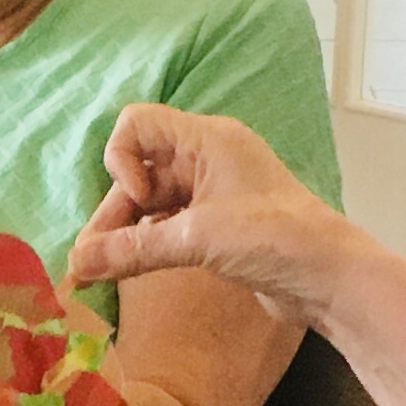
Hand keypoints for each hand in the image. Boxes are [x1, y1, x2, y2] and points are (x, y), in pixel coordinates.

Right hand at [68, 106, 368, 325]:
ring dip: (124, 233)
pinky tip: (126, 271)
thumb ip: (132, 248)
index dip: (122, 160)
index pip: (138, 125)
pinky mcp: (218, 228)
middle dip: (112, 213)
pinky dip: (145, 245)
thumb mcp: (197, 238)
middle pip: (138, 172)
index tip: (139, 199)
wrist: (332, 280)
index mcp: (207, 140)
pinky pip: (167, 226)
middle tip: (86, 261)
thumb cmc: (275, 239)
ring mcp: (213, 194)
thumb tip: (74, 263)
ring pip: (150, 204)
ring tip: (94, 274)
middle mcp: (208, 159)